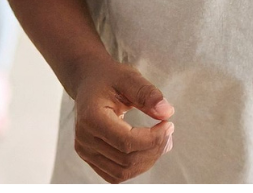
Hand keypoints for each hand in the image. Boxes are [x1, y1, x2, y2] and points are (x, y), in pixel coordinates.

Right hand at [71, 59, 174, 182]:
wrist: (88, 81)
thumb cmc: (109, 78)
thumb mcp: (129, 76)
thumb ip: (147, 93)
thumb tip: (167, 112)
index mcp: (91, 118)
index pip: (126, 142)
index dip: (153, 139)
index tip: (169, 124)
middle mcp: (84, 139)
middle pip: (126, 160)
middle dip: (154, 149)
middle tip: (168, 131)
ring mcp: (85, 151)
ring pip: (122, 172)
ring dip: (147, 160)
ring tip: (162, 141)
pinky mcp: (90, 158)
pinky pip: (116, 175)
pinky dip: (136, 167)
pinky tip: (147, 150)